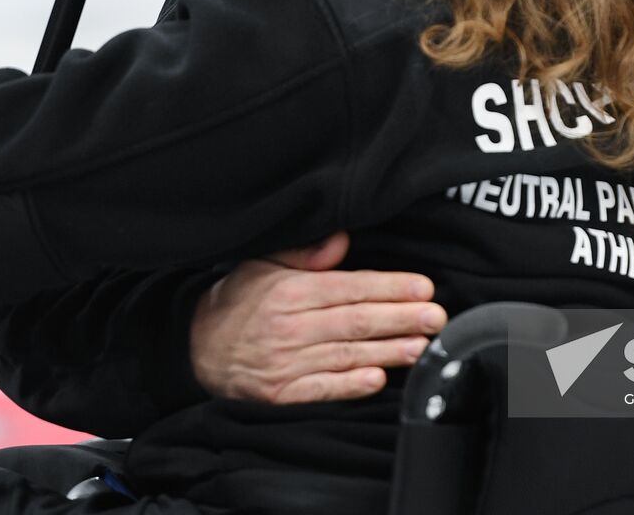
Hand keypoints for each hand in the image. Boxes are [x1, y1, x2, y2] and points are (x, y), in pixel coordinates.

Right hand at [190, 232, 446, 403]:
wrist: (197, 348)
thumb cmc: (239, 302)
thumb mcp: (263, 264)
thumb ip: (304, 252)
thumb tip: (340, 238)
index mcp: (289, 291)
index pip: (349, 288)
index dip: (390, 288)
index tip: (423, 287)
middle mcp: (289, 327)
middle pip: (355, 322)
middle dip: (401, 319)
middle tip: (435, 317)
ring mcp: (285, 362)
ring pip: (346, 355)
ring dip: (388, 352)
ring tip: (422, 346)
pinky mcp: (281, 394)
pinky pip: (322, 389)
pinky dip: (351, 385)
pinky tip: (378, 379)